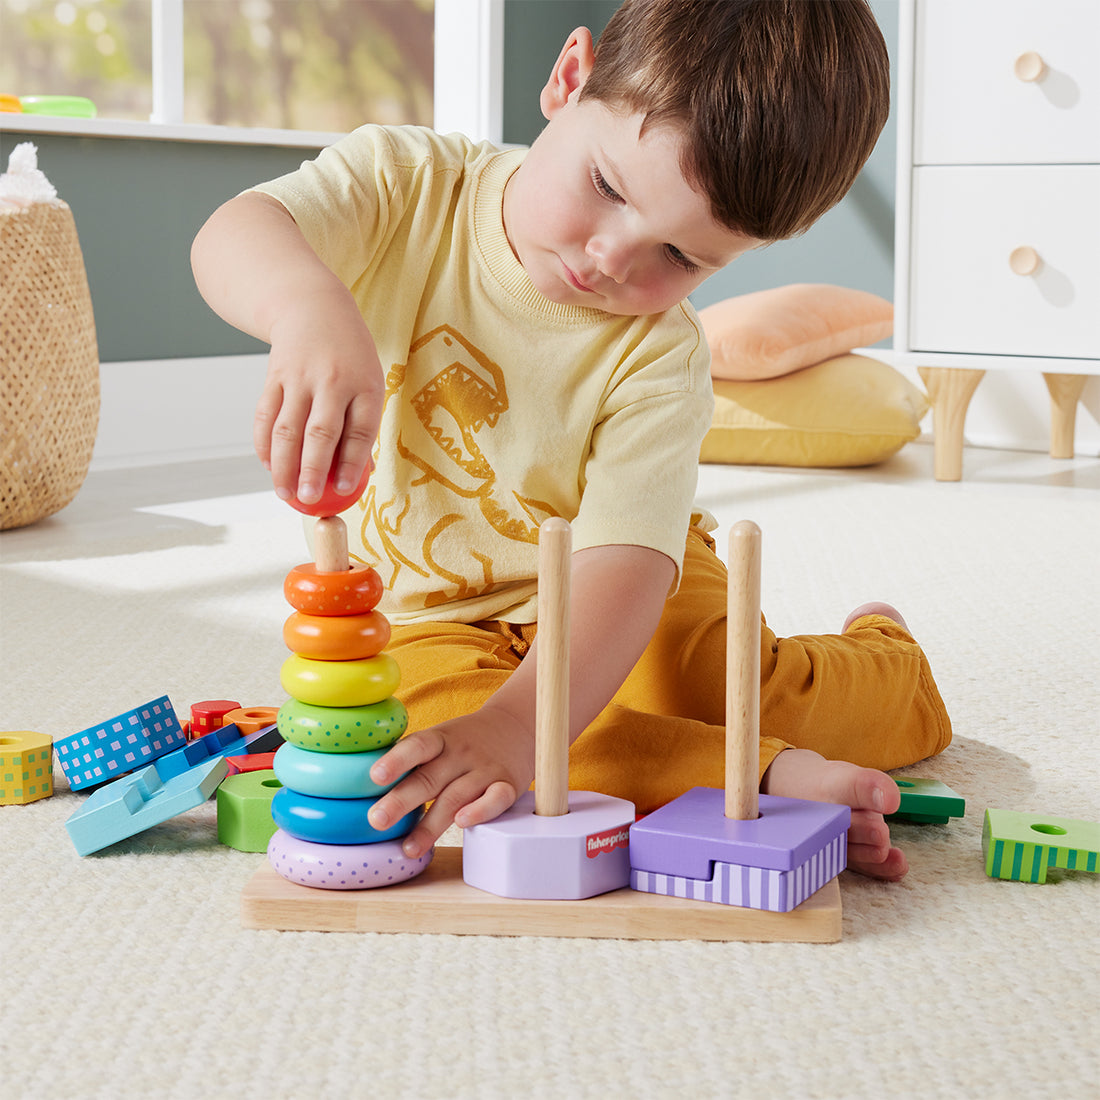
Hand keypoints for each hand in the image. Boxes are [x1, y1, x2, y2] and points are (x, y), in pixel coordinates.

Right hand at [254, 290, 384, 506]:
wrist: (314, 306)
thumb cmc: (349, 356)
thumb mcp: (369, 380)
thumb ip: (362, 424)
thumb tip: (358, 475)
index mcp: (364, 385)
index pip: (359, 431)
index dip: (350, 463)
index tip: (343, 489)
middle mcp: (333, 380)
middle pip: (320, 432)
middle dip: (312, 470)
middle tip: (307, 499)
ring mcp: (300, 377)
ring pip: (287, 428)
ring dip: (283, 464)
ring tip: (283, 492)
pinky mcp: (275, 375)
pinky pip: (266, 414)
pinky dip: (264, 443)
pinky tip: (267, 464)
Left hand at [366, 704, 536, 858]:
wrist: (517, 726)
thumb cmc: (465, 741)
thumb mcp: (441, 738)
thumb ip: (412, 759)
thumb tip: (361, 787)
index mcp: (441, 739)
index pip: (418, 745)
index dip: (396, 760)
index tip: (374, 777)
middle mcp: (462, 753)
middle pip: (430, 777)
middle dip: (402, 801)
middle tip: (376, 820)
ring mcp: (485, 769)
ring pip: (457, 796)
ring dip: (431, 824)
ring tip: (408, 848)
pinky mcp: (508, 785)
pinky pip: (496, 799)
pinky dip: (481, 810)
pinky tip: (463, 823)